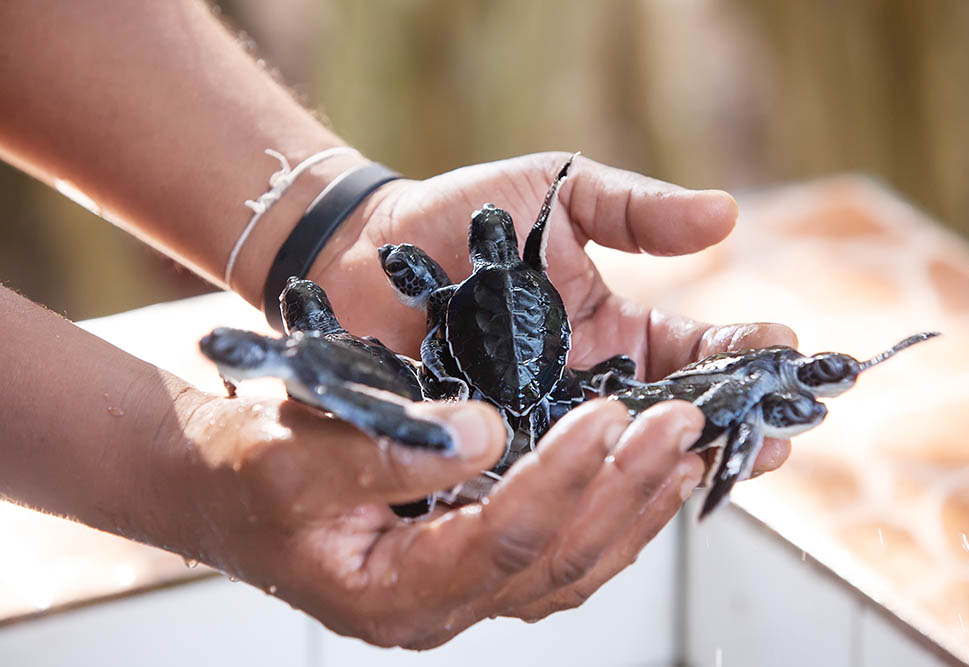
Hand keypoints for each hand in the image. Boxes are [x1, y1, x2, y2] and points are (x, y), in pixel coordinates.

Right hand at [174, 390, 705, 648]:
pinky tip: (642, 476)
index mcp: (392, 590)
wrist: (217, 485)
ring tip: (685, 452)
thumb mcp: (293, 456)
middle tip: (681, 428)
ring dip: (634, 506)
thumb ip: (386, 450)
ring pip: (570, 565)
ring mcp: (459, 588)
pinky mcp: (470, 559)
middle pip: (556, 561)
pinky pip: (558, 551)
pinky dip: (609, 513)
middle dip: (626, 491)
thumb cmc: (242, 473)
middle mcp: (438, 604)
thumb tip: (488, 433)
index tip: (605, 416)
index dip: (559, 477)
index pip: (501, 540)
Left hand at [312, 152, 797, 472]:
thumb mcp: (560, 194)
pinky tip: (610, 489)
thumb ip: (635, 212)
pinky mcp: (486, 450)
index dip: (745, 358)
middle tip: (776, 436)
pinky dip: (576, 487)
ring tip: (713, 462)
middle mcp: (588, 392)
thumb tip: (727, 215)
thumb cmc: (463, 216)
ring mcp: (539, 427)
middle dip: (728, 427)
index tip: (785, 358)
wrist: (364, 246)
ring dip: (665, 465)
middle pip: (672, 422)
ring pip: (613, 463)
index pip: (697, 355)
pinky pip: (537, 478)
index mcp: (616, 334)